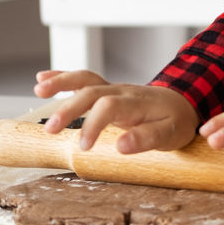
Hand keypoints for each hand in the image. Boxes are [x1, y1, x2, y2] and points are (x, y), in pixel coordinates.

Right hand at [33, 69, 198, 154]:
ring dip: (61, 83)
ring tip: (39, 90)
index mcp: (137, 103)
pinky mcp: (107, 91)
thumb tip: (121, 146)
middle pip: (92, 92)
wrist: (184, 103)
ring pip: (85, 79)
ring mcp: (113, 88)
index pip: (110, 107)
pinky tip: (42, 79)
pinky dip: (62, 77)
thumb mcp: (170, 134)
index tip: (83, 147)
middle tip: (50, 128)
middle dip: (69, 108)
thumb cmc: (176, 121)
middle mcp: (122, 91)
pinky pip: (84, 79)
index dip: (93, 125)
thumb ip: (146, 139)